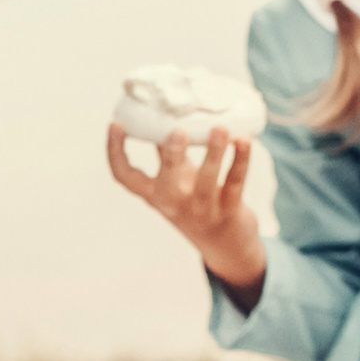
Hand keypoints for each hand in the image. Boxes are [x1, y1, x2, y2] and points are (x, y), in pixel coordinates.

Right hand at [105, 125, 266, 304]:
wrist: (225, 245)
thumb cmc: (196, 202)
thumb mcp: (177, 179)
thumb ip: (169, 152)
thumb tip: (163, 115)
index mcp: (155, 194)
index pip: (125, 177)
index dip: (115, 152)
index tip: (116, 124)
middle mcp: (174, 204)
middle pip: (166, 182)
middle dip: (171, 156)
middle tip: (177, 131)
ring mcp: (202, 210)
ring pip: (207, 182)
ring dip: (214, 154)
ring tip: (220, 128)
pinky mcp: (229, 211)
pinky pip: (235, 183)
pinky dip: (240, 160)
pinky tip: (244, 140)